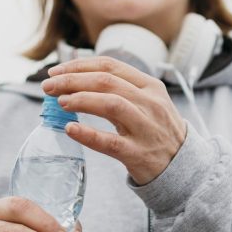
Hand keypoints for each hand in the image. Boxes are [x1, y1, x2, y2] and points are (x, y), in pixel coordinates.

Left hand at [41, 56, 187, 184]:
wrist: (183, 165)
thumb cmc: (157, 131)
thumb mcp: (149, 102)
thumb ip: (122, 89)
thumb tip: (77, 78)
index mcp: (151, 86)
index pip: (111, 66)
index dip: (79, 65)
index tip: (57, 71)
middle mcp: (150, 103)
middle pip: (106, 82)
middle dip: (72, 80)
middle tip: (48, 86)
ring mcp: (146, 128)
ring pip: (110, 105)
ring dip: (80, 100)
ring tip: (59, 102)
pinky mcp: (138, 153)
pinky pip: (110, 142)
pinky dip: (88, 134)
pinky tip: (70, 129)